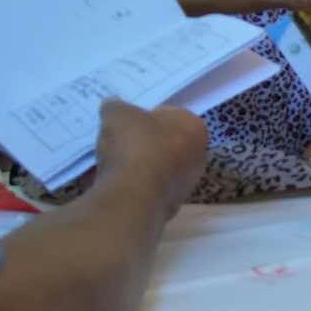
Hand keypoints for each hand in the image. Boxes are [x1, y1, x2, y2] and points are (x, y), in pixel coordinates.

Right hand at [94, 100, 207, 217]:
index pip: (170, 114)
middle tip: (120, 140)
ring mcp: (188, 182)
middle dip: (145, 140)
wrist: (134, 195)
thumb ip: (116, 106)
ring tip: (115, 161)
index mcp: (195, 126)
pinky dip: (137, 184)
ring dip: (140, 163)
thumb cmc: (135, 144)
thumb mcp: (118, 113)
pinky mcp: (172, 204)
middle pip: (167, 141)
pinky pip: (151, 187)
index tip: (128, 122)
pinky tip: (119, 182)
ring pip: (159, 165)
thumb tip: (112, 105)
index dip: (146, 115)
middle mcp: (199, 154)